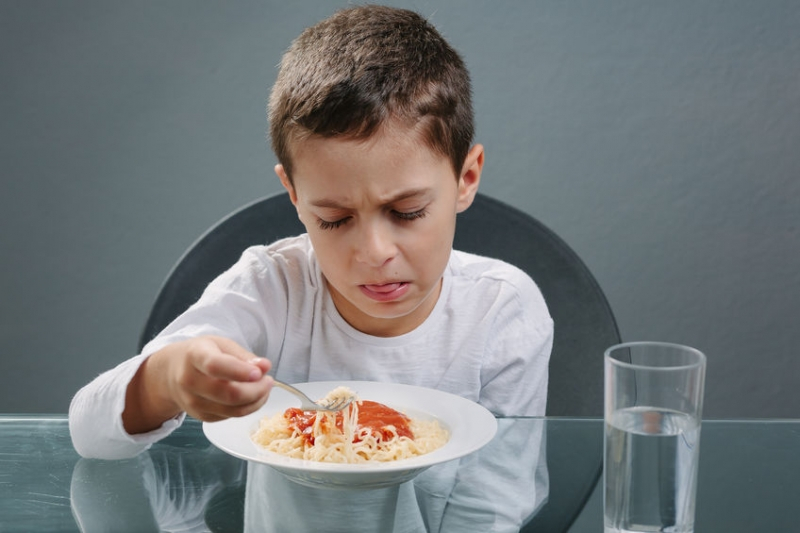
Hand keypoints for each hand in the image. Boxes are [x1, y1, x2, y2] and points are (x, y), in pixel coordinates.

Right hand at [123, 336, 272, 432]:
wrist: (171, 373)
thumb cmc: (201, 354)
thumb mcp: (221, 345)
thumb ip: (244, 356)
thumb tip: (265, 367)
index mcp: (195, 356)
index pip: (216, 366)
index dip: (240, 371)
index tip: (260, 372)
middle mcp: (190, 381)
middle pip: (229, 394)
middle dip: (257, 390)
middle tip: (269, 380)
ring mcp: (194, 403)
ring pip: (234, 410)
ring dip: (257, 400)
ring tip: (265, 387)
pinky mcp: (201, 416)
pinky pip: (231, 416)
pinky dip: (249, 408)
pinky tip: (253, 396)